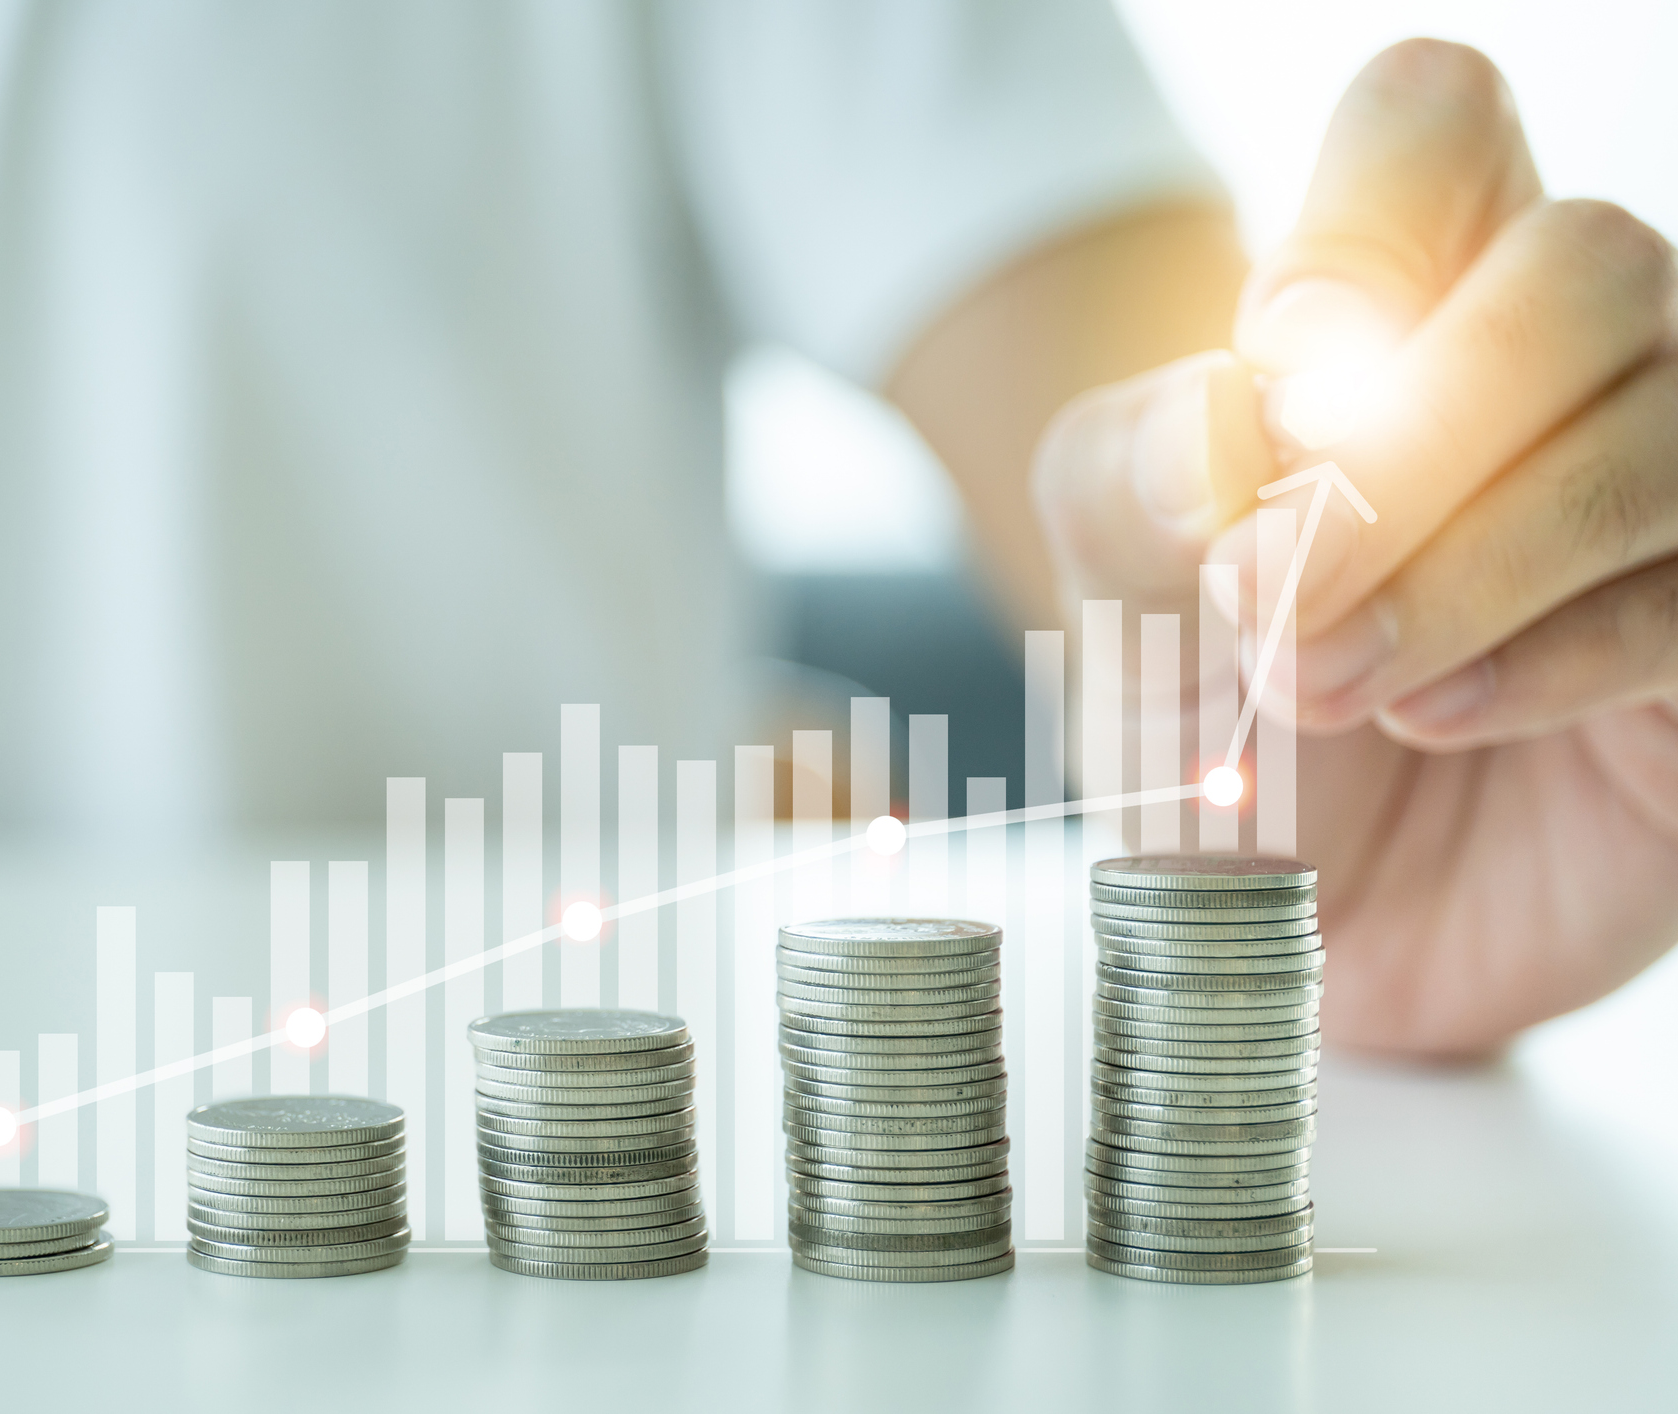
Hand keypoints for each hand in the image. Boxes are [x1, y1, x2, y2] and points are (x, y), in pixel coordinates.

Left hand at [1034, 40, 1677, 1058]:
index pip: (1434, 120)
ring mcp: (1661, 487)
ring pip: (1659, 428)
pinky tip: (1435, 713)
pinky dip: (1544, 659)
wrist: (1273, 886)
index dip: (1364, 225)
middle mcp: (1562, 359)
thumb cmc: (1203, 688)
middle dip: (1412, 440)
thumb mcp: (1114, 580)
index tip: (1275, 375)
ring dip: (1469, 563)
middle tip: (1273, 594)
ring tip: (1324, 681)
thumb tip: (1223, 422)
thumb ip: (1132, 478)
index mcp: (1401, 290)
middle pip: (1582, 264)